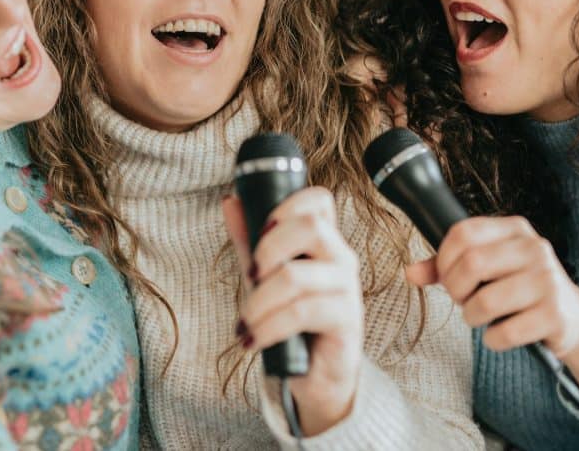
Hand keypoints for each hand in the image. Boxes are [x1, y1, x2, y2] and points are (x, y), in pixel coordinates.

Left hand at [223, 188, 362, 435]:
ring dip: (258, 301)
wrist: (315, 377)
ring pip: (296, 276)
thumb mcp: (264, 277)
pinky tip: (253, 339)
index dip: (288, 205)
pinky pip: (302, 312)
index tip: (259, 229)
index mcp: (324, 241)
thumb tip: (230, 202)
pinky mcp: (347, 320)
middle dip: (268, 248)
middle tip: (249, 275)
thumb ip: (249, 240)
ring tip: (245, 322)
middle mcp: (341, 258)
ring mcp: (348, 288)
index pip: (319, 200)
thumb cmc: (291, 322)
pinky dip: (268, 326)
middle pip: (310, 226)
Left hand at [406, 215, 578, 401]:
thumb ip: (446, 267)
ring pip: (485, 301)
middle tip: (463, 300)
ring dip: (472, 317)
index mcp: (513, 230)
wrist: (572, 319)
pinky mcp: (555, 315)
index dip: (444, 259)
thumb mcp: (487, 268)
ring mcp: (548, 281)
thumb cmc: (518, 289)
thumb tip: (410, 272)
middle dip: (456, 290)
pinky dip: (493, 339)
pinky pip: (505, 332)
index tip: (447, 277)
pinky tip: (502, 333)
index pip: (462, 233)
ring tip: (481, 317)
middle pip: (472, 264)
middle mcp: (534, 249)